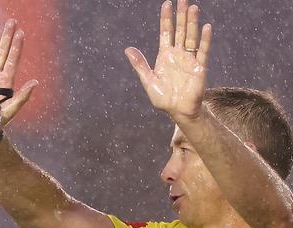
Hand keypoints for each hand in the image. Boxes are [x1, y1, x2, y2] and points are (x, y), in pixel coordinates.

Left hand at [125, 0, 212, 120]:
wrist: (178, 110)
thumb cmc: (163, 97)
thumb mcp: (148, 80)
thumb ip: (140, 65)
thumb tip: (128, 49)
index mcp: (165, 56)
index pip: (166, 32)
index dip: (166, 19)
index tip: (167, 3)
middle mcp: (178, 54)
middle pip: (180, 30)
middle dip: (180, 15)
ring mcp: (189, 59)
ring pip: (191, 37)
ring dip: (192, 23)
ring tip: (192, 8)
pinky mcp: (199, 67)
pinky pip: (202, 51)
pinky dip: (204, 40)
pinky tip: (206, 28)